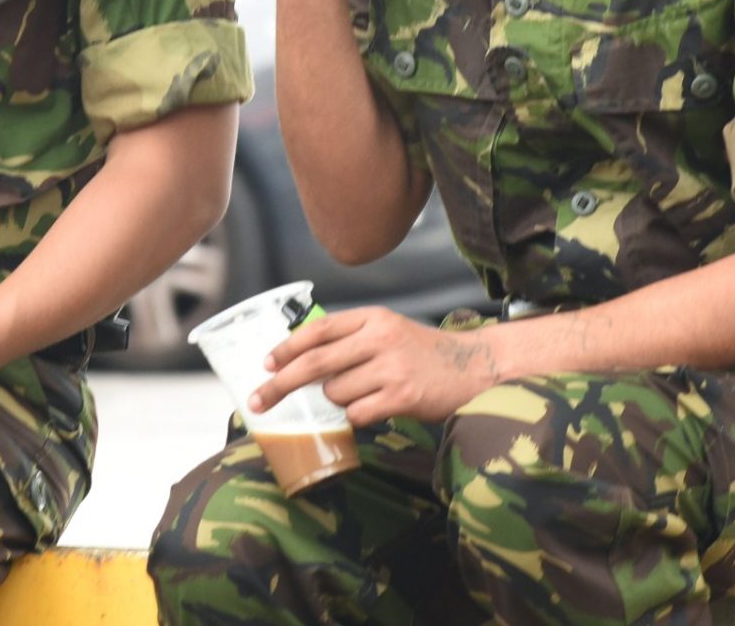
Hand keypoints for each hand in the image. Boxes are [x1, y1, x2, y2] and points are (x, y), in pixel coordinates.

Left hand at [248, 307, 505, 426]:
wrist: (475, 368)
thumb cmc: (424, 353)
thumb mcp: (389, 330)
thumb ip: (351, 339)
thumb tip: (300, 361)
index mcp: (373, 317)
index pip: (318, 330)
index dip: (287, 348)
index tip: (265, 364)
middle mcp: (380, 338)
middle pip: (315, 363)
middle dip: (281, 384)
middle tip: (259, 400)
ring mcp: (392, 368)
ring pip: (336, 393)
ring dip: (336, 402)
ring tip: (362, 396)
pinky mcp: (403, 396)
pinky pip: (358, 414)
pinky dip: (356, 416)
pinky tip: (374, 409)